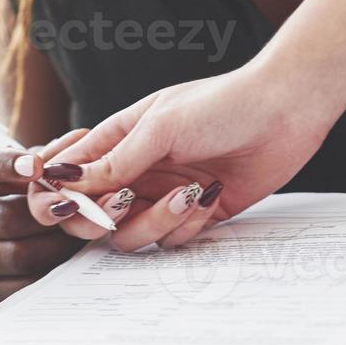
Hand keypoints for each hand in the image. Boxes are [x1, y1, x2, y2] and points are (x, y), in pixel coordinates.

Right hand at [0, 129, 135, 306]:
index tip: (38, 166)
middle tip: (80, 207)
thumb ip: (50, 153)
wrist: (5, 226)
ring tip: (81, 229)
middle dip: (49, 213)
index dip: (5, 165)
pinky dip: (53, 269)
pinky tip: (71, 254)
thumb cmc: (18, 183)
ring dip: (57, 243)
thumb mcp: (27, 161)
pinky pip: (24, 285)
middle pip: (4, 218)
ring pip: (18, 254)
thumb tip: (80, 142)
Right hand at [53, 64, 334, 228]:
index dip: (58, 195)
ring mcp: (164, 193)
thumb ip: (114, 160)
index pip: (69, 175)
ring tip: (187, 195)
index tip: (66, 203)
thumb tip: (66, 183)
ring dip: (156, 221)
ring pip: (132, 234)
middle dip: (104, 217)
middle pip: (92, 216)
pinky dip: (187, 225)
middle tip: (125, 203)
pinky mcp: (196, 213)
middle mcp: (137, 170)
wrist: (286, 110)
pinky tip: (210, 198)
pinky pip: (172, 239)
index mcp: (119, 140)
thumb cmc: (222, 105)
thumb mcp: (161, 126)